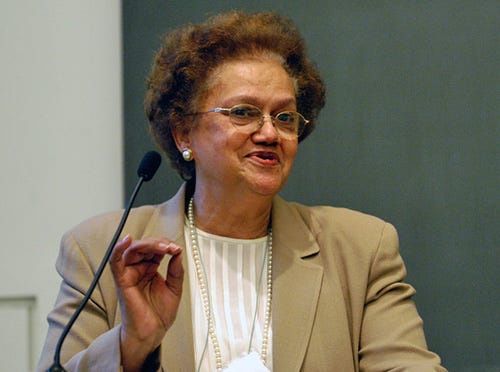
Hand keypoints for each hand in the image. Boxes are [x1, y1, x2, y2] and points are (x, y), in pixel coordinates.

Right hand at [110, 234, 183, 370]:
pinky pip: (115, 261)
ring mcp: (129, 274)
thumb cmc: (159, 314)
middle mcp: (138, 269)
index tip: (177, 249)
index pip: (155, 248)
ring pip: (132, 249)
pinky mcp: (122, 280)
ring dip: (148, 244)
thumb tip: (178, 252)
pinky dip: (118, 249)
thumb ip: (176, 270)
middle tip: (171, 247)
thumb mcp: (175, 288)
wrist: (152, 333)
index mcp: (150, 268)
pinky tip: (127, 240)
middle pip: (144, 246)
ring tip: (162, 247)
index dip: (166, 245)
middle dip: (159, 243)